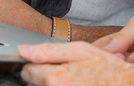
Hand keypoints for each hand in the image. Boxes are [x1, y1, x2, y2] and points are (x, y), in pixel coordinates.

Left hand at [19, 42, 133, 85]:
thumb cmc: (110, 70)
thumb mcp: (81, 51)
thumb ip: (49, 50)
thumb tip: (24, 50)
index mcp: (54, 79)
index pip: (27, 71)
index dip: (37, 65)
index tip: (48, 64)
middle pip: (34, 85)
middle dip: (45, 78)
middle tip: (67, 74)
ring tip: (73, 82)